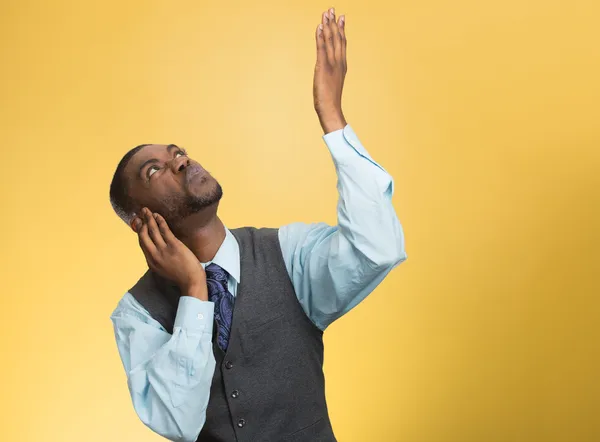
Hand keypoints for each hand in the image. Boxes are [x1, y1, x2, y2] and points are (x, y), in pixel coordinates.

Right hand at [132, 207, 207, 299]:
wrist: (191, 281)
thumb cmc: (180, 275)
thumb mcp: (164, 269)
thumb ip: (158, 259)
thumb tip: (156, 249)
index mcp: (151, 262)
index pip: (142, 243)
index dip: (139, 232)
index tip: (138, 223)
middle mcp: (154, 255)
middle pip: (143, 235)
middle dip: (141, 222)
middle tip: (140, 213)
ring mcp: (163, 250)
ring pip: (152, 230)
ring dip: (149, 218)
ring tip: (146, 210)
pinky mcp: (174, 245)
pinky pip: (164, 230)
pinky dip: (160, 221)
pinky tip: (158, 215)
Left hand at [313, 7, 347, 133]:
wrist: (330, 109)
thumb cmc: (330, 100)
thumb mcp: (332, 83)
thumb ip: (332, 73)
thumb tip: (327, 70)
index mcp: (342, 65)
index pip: (342, 43)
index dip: (341, 29)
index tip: (341, 17)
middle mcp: (339, 62)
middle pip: (337, 38)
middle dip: (334, 23)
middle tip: (332, 9)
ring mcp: (332, 64)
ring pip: (330, 40)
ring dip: (327, 25)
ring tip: (326, 13)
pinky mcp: (323, 67)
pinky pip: (321, 49)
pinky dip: (320, 37)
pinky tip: (319, 27)